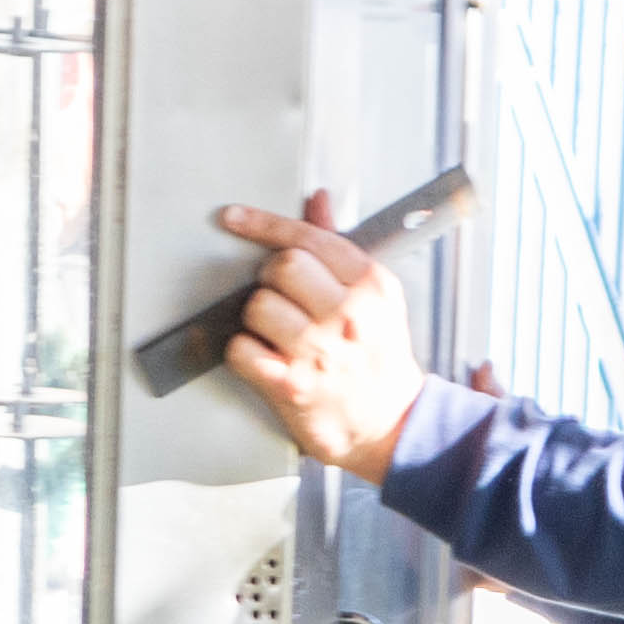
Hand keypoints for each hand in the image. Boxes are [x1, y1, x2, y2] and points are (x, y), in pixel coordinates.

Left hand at [213, 190, 428, 479]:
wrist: (390, 423)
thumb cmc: (377, 355)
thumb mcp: (375, 297)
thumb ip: (339, 246)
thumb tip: (316, 200)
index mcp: (370, 284)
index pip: (308, 239)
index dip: (263, 224)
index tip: (233, 218)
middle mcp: (349, 313)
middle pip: (281, 267)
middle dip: (270, 280)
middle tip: (282, 299)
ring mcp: (320, 351)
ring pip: (258, 306)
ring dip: (257, 318)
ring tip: (278, 333)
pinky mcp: (292, 386)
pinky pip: (241, 348)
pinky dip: (243, 351)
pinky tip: (263, 357)